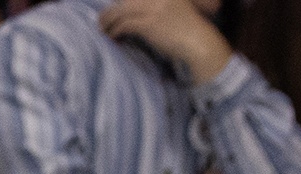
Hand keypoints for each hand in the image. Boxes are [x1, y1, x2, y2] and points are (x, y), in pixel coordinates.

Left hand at [99, 0, 229, 82]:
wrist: (198, 43)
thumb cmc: (185, 32)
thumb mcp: (171, 11)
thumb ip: (153, 8)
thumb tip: (129, 16)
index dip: (120, 5)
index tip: (112, 14)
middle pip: (123, 2)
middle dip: (109, 13)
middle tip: (101, 23)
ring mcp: (153, 8)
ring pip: (119, 12)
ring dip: (107, 23)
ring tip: (103, 32)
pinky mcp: (149, 23)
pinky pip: (124, 25)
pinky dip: (115, 32)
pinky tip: (114, 38)